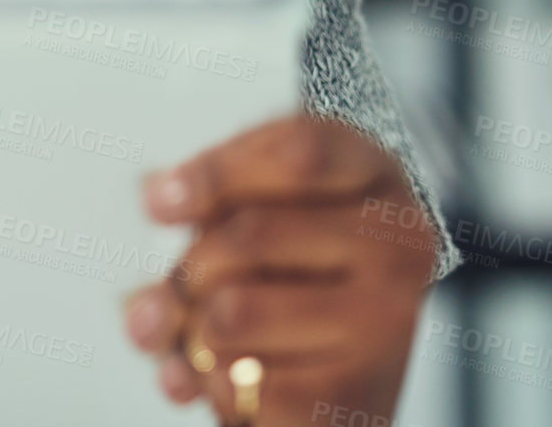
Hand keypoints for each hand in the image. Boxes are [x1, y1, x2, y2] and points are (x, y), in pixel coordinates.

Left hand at [122, 114, 435, 425]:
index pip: (299, 155)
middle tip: (179, 287)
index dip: (219, 173)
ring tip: (210, 333)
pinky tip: (233, 375)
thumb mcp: (270, 201)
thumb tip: (155, 247)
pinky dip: (215, 383)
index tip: (159, 201)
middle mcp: (395, 246)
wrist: (355, 365)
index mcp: (373, 175)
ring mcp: (386, 324)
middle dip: (188, 267)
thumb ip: (211, 206)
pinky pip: (242, 383)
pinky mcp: (361, 396)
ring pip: (231, 314)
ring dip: (194, 329)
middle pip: (248, 235)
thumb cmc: (306, 265)